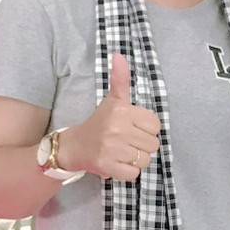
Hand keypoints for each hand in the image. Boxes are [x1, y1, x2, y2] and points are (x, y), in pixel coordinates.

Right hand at [57, 54, 160, 181]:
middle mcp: (117, 129)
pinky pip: (134, 174)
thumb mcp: (112, 100)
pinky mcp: (107, 167)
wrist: (74, 146)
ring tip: (123, 153)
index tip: (134, 128)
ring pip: (145, 160)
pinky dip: (128, 172)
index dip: (147, 129)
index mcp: (121, 111)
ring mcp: (112, 149)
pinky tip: (118, 163)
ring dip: (136, 160)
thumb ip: (121, 79)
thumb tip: (119, 55)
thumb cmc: (99, 123)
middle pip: (153, 144)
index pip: (155, 125)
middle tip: (127, 142)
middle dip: (142, 145)